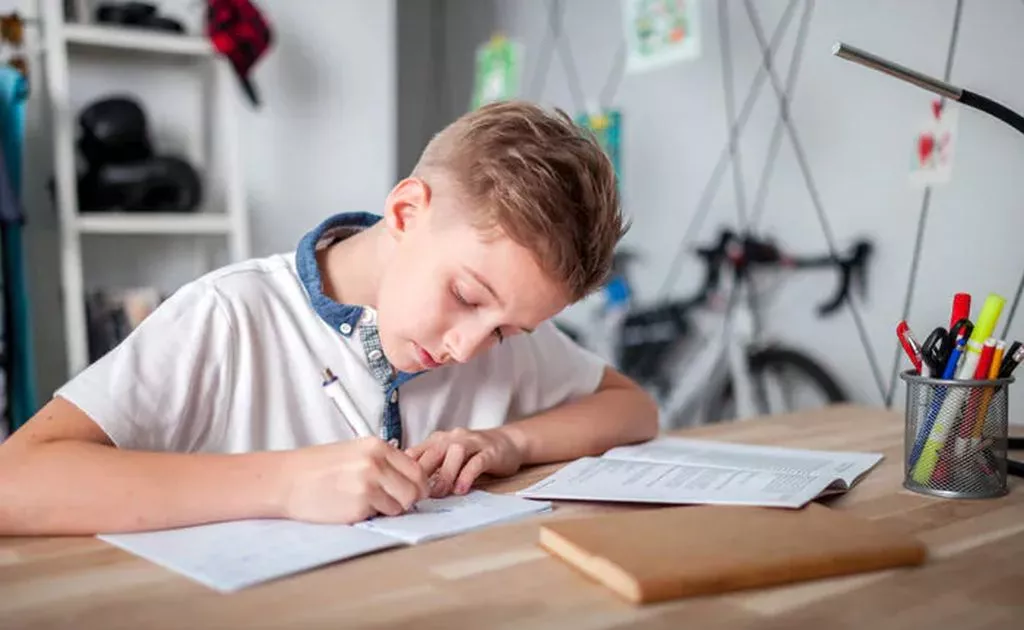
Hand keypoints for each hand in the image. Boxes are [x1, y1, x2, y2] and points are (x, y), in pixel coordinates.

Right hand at [282, 437, 428, 523]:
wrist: (286, 480)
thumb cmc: (317, 468)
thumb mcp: (355, 452)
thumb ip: (383, 462)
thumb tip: (409, 479)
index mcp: (377, 447)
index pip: (416, 469)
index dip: (417, 484)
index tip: (412, 491)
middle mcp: (376, 463)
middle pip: (415, 490)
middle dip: (408, 500)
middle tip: (393, 502)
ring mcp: (369, 485)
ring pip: (401, 506)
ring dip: (389, 509)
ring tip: (366, 502)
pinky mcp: (360, 506)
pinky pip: (381, 517)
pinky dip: (372, 516)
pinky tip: (353, 507)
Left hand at [406, 427, 523, 496]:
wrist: (509, 442)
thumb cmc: (474, 454)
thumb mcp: (448, 456)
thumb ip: (431, 468)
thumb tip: (408, 489)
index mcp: (439, 440)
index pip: (417, 451)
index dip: (406, 470)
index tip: (401, 489)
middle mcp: (453, 438)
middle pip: (433, 452)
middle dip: (423, 473)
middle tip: (417, 495)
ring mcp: (472, 443)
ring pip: (454, 454)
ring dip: (445, 474)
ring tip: (439, 494)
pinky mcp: (490, 452)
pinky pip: (476, 462)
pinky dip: (467, 475)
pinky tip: (461, 489)